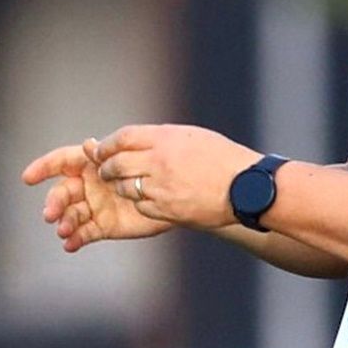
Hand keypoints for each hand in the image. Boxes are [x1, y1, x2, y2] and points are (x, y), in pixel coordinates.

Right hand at [21, 138, 173, 251]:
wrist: (171, 195)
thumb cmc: (150, 170)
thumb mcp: (129, 158)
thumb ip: (106, 154)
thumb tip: (88, 144)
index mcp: (90, 165)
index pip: (61, 162)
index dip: (43, 167)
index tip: (28, 177)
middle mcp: (87, 186)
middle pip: (62, 192)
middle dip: (54, 203)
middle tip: (50, 214)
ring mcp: (93, 207)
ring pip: (70, 215)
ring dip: (64, 223)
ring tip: (64, 230)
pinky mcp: (102, 226)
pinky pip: (84, 233)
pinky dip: (75, 239)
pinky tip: (70, 244)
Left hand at [90, 124, 261, 229]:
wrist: (246, 188)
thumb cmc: (223, 159)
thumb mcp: (191, 137)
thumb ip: (161, 139)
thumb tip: (135, 143)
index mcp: (165, 139)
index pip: (122, 138)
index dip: (107, 145)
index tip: (100, 151)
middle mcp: (159, 161)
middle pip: (117, 164)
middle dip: (107, 169)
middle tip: (106, 172)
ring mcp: (162, 188)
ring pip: (126, 188)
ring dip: (122, 187)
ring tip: (128, 186)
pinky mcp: (167, 210)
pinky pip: (142, 206)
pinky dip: (141, 203)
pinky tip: (150, 200)